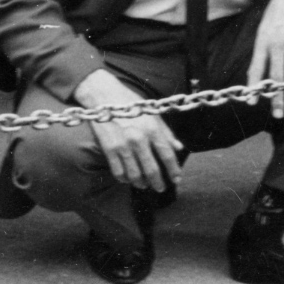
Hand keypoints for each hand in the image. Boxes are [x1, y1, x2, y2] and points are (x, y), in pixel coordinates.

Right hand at [74, 70, 184, 194]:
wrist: (105, 96)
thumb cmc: (131, 104)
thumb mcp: (152, 114)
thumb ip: (166, 132)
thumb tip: (179, 148)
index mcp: (152, 129)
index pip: (167, 155)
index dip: (174, 171)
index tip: (177, 180)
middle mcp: (139, 139)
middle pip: (152, 170)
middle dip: (158, 182)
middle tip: (161, 188)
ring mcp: (123, 145)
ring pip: (135, 175)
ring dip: (141, 183)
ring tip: (144, 185)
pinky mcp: (109, 149)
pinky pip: (119, 172)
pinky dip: (124, 179)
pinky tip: (128, 179)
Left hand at [246, 0, 283, 119]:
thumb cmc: (276, 15)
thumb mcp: (263, 30)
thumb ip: (261, 53)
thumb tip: (254, 76)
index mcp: (263, 42)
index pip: (256, 68)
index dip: (254, 86)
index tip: (251, 102)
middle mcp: (278, 46)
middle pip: (277, 76)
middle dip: (277, 97)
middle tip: (277, 115)